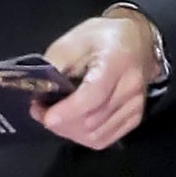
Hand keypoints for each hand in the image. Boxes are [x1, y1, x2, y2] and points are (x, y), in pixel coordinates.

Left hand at [33, 12, 157, 149]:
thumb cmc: (101, 37)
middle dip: (60, 122)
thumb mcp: (72, 40)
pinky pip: (105, 139)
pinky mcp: (134, 118)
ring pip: (96, 135)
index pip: (93, 96)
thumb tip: (38, 90)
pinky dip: (83, 137)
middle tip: (40, 110)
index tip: (45, 115)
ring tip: (53, 116)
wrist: (137, 40)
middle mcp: (130, 89)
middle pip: (92, 121)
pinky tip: (71, 124)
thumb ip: (54, 65)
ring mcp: (135, 106)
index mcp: (115, 63)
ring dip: (69, 132)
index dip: (67, 111)